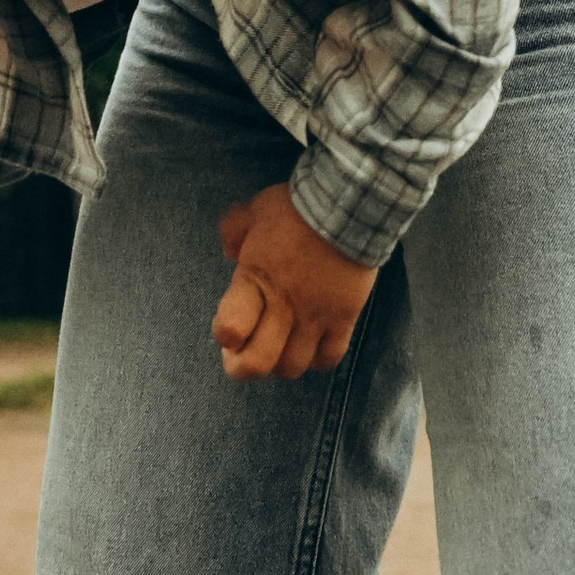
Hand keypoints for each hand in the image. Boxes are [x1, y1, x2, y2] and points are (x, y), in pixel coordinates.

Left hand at [211, 179, 378, 381]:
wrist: (349, 206)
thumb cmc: (297, 207)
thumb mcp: (256, 209)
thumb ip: (234, 229)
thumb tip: (228, 251)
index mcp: (255, 280)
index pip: (230, 329)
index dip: (226, 337)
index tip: (229, 330)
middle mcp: (283, 306)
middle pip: (258, 363)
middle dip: (244, 368)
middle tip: (244, 356)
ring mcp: (315, 317)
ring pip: (293, 367)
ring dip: (282, 364)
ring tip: (281, 349)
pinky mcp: (343, 319)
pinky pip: (329, 358)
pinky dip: (317, 360)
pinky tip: (313, 347)